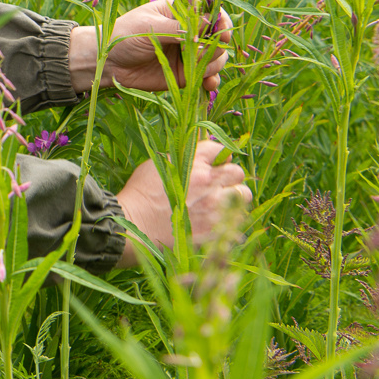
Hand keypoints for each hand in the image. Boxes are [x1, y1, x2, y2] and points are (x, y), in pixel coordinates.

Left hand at [71, 0, 231, 92]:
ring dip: (213, 65)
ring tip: (196, 69)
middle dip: (215, 47)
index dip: (222, 22)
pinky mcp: (186, 74)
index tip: (221, 33)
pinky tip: (207, 84)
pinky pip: (207, 77)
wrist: (107, 62)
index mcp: (182, 12)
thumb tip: (211, 23)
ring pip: (217, 59)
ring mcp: (189, 54)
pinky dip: (211, 81)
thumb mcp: (151, 27)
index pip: (213, 13)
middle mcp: (190, 32)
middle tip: (198, 53)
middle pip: (219, 38)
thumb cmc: (125, 35)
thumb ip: (180, 27)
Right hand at [113, 139, 251, 265]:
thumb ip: (182, 159)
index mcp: (194, 162)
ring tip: (222, 203)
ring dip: (235, 198)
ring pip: (243, 195)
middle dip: (230, 178)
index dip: (219, 157)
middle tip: (219, 185)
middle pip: (237, 172)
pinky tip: (216, 221)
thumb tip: (196, 157)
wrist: (134, 224)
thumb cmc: (140, 193)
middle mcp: (209, 181)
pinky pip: (237, 220)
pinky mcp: (215, 228)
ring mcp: (214, 206)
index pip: (222, 150)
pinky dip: (230, 220)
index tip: (214, 165)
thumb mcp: (157, 164)